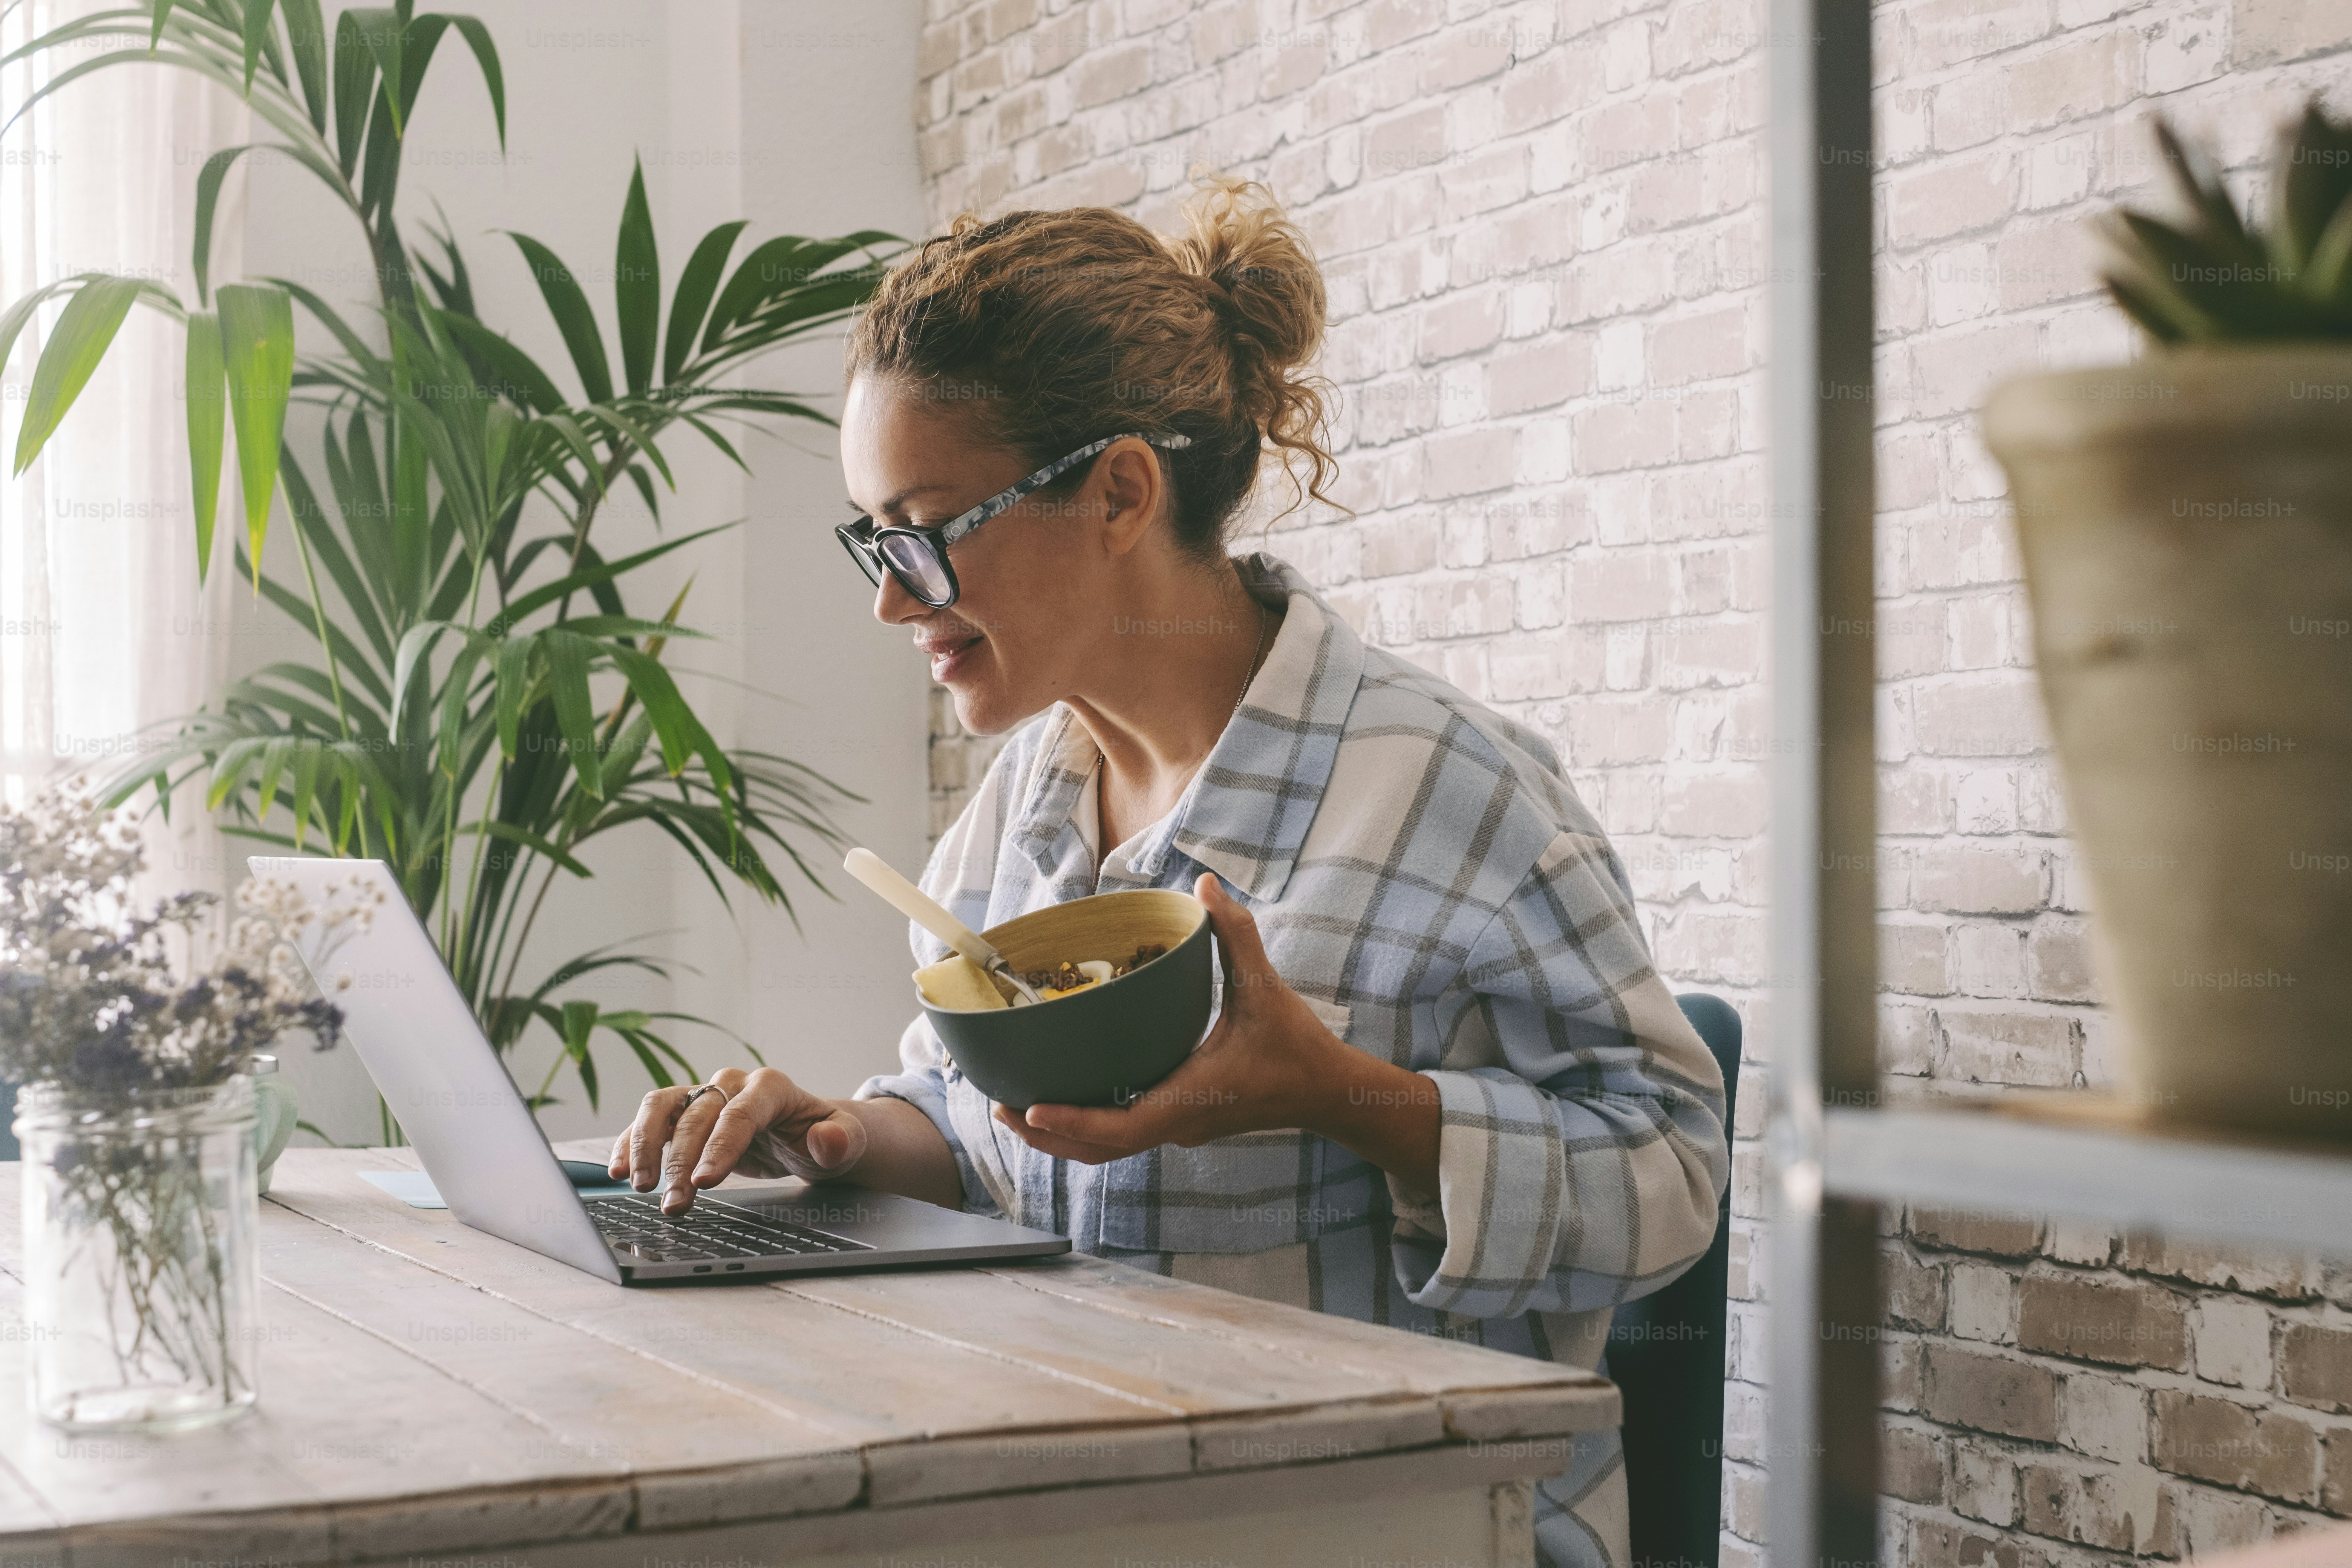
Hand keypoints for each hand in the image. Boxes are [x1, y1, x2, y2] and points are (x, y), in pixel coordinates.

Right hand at [607, 1065, 868, 1214]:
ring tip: (638, 1186)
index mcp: (770, 1088)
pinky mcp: (683, 1113)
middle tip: (673, 1205)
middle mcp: (731, 1084)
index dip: (719, 1147)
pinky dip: (630, 1142)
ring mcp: (703, 1096)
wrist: (809, 1134)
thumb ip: (841, 1141)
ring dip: (645, 1146)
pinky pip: (649, 1121)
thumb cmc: (826, 1137)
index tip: (704, 1182)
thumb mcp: (848, 1142)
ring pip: (662, 1108)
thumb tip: (826, 1139)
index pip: (739, 1114)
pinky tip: (618, 1171)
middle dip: (681, 1161)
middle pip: (697, 1117)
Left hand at [990, 872, 1349, 1163]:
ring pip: (1109, 1150)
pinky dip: (1088, 1129)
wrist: (1325, 1091)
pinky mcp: (1181, 1124)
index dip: (1076, 1122)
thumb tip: (1205, 885)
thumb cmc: (1296, 1046)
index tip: (1033, 1110)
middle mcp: (1180, 1123)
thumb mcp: (1265, 987)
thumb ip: (1235, 934)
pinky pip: (1124, 1137)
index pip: (1124, 1126)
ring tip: (1018, 1110)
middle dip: (1049, 1136)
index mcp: (1193, 1097)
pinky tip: (1064, 1103)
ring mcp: (1179, 1130)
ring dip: (1063, 1138)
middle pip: (1101, 1150)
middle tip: (1002, 1109)